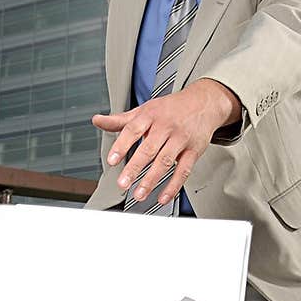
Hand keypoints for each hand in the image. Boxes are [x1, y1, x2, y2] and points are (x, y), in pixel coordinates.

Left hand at [91, 79, 239, 205]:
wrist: (203, 102)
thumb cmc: (170, 108)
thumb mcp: (144, 110)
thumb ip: (121, 120)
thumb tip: (98, 121)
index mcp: (150, 115)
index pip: (133, 130)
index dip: (121, 145)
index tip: (112, 160)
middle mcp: (166, 126)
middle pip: (149, 149)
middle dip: (135, 168)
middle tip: (123, 183)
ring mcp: (181, 139)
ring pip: (165, 161)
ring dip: (151, 180)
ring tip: (139, 194)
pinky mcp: (194, 151)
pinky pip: (184, 171)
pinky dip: (173, 186)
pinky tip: (163, 197)